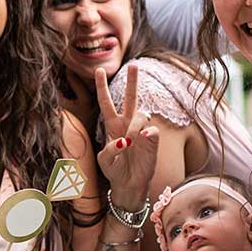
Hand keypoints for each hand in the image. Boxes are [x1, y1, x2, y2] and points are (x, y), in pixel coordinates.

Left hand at [93, 66, 159, 212]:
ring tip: (131, 141)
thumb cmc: (114, 170)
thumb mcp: (104, 161)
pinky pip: (151, 131)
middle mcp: (127, 125)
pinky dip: (146, 135)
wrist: (128, 184)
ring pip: (142, 114)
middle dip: (132, 82)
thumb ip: (110, 149)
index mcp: (111, 126)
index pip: (106, 102)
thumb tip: (127, 140)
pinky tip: (142, 141)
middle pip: (130, 98)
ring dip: (135, 125)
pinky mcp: (152, 141)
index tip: (99, 70)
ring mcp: (141, 132)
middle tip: (134, 65)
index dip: (102, 87)